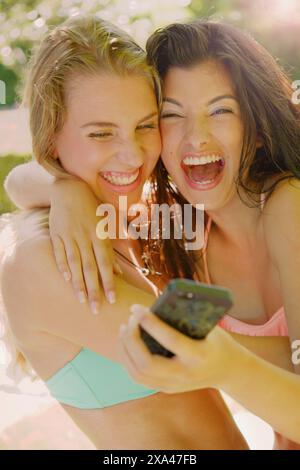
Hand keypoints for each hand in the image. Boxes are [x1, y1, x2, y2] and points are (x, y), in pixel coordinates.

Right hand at [49, 178, 121, 312]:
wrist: (69, 189)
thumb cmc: (92, 208)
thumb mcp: (107, 223)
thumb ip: (113, 248)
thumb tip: (118, 271)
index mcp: (100, 235)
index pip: (105, 263)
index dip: (109, 282)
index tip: (112, 299)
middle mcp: (85, 237)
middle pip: (90, 267)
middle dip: (94, 289)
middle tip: (95, 309)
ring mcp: (69, 236)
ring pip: (74, 263)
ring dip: (78, 283)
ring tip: (81, 300)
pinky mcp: (56, 234)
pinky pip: (59, 253)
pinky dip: (62, 266)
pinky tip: (67, 280)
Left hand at [118, 304, 236, 392]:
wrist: (229, 371)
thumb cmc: (216, 341)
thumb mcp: (208, 326)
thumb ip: (183, 317)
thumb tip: (154, 303)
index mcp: (199, 355)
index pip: (170, 340)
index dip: (150, 323)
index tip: (136, 308)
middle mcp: (185, 374)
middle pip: (147, 363)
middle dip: (132, 339)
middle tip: (130, 319)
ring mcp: (174, 385)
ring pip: (138, 373)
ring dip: (126, 349)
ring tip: (124, 328)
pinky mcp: (166, 389)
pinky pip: (139, 377)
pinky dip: (127, 359)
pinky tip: (126, 343)